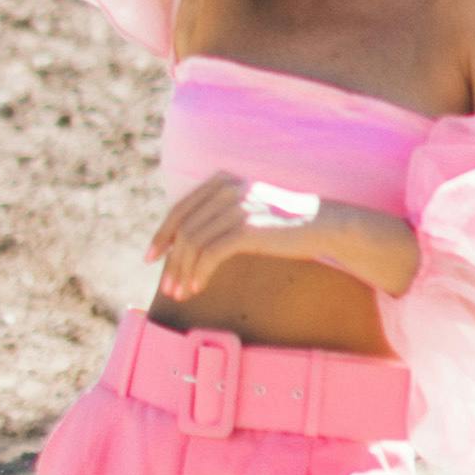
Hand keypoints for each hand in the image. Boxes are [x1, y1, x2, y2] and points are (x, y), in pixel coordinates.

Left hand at [145, 173, 274, 298]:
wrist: (323, 224)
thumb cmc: (286, 224)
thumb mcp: (248, 209)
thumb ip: (220, 215)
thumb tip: (186, 242)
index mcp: (223, 181)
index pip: (181, 209)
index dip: (161, 235)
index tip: (151, 258)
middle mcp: (227, 189)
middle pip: (184, 228)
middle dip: (171, 260)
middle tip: (167, 287)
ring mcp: (238, 207)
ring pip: (194, 242)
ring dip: (183, 271)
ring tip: (181, 292)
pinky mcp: (248, 228)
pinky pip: (211, 254)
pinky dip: (199, 273)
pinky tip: (197, 287)